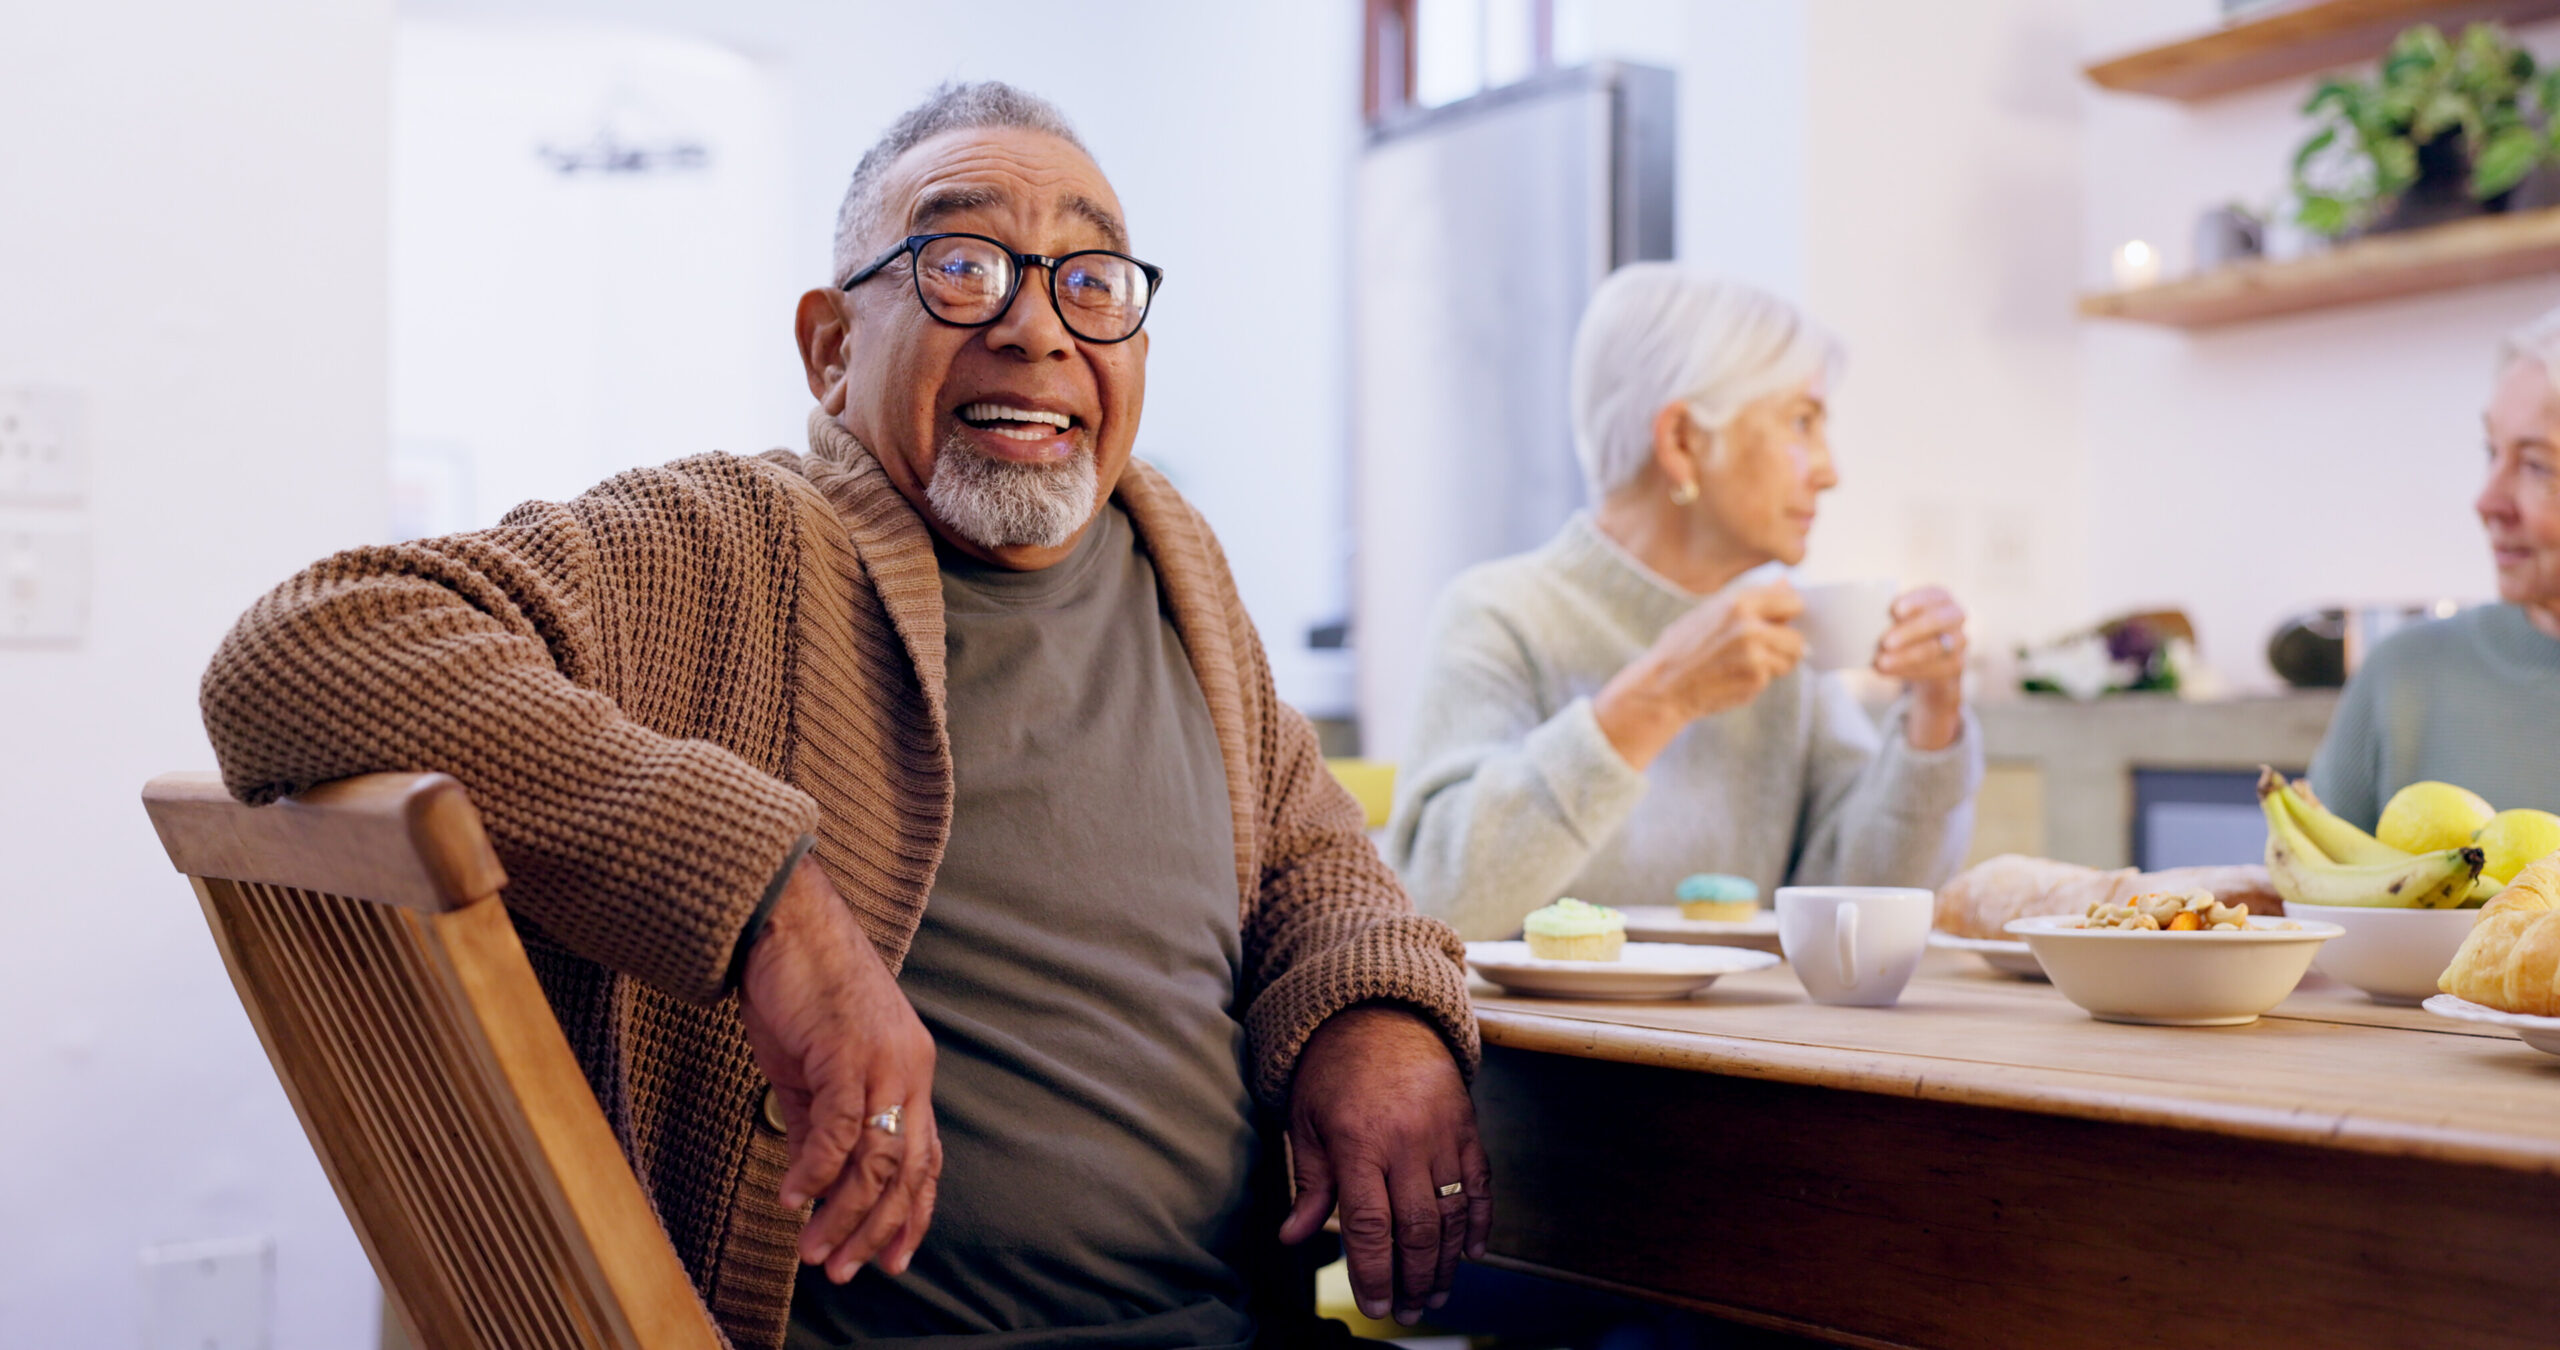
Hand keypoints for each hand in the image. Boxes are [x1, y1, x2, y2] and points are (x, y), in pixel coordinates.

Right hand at [738, 857, 941, 1283]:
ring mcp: (884, 1060)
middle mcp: (910, 1069)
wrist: (786, 922)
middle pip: (907, 1171)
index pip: (924, 1158)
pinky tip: (790, 1199)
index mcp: (910, 1071)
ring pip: (877, 1160)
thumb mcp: (815, 1068)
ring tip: (814, 1252)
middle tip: (843, 1271)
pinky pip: (839, 1131)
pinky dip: (813, 1173)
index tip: (892, 1258)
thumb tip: (817, 1182)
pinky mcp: (848, 1052)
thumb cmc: (800, 988)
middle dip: (877, 1230)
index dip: (911, 1213)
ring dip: (843, 1215)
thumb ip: (824, 1123)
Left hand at [1278, 1004, 1490, 1325]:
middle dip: (1414, 1280)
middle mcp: (1404, 1142)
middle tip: (1409, 1310)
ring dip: (1445, 1263)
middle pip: (1417, 1230)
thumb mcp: (1306, 1122)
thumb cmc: (1333, 1071)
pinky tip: (1472, 1254)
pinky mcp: (1466, 1127)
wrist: (1380, 1012)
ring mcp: (1441, 1134)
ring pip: (1451, 1214)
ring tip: (1436, 1294)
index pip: (1371, 1227)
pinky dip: (1479, 1222)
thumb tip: (1292, 1237)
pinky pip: (1479, 1184)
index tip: (1376, 1304)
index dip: (1375, 1274)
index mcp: (1358, 1143)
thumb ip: (1309, 1184)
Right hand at [1594, 581, 1805, 770]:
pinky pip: (1772, 678)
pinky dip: (1758, 680)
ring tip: (1744, 665)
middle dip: (1784, 646)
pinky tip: (1733, 678)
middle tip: (1760, 652)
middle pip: (1797, 637)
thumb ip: (1752, 598)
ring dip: (1775, 665)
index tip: (1779, 623)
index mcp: (1738, 602)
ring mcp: (1754, 655)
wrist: (1662, 686)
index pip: (1793, 601)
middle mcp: (1749, 626)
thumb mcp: (1712, 611)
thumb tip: (1786, 582)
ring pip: (1790, 660)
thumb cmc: (1683, 647)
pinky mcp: (1755, 680)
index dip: (1787, 615)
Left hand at [1874, 585, 1967, 750]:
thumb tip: (1840, 615)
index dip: (1916, 601)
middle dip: (1911, 631)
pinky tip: (1888, 672)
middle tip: (1884, 642)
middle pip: (1938, 621)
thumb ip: (1880, 615)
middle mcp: (1956, 616)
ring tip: (1881, 662)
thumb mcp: (1895, 619)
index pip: (1934, 594)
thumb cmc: (1902, 631)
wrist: (1928, 662)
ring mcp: (1960, 641)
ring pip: (1937, 648)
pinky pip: (1935, 670)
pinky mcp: (1956, 665)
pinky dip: (1909, 671)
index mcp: (1940, 597)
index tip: (1894, 610)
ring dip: (1907, 656)